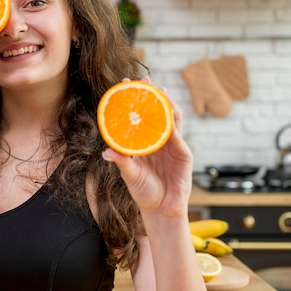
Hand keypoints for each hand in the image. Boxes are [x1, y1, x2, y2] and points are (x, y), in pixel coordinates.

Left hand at [102, 79, 192, 216]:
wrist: (161, 209)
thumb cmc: (144, 192)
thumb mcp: (130, 175)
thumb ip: (121, 162)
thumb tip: (106, 152)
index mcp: (144, 142)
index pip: (139, 117)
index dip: (133, 101)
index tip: (123, 85)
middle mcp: (158, 140)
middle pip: (157, 112)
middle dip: (152, 95)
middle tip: (143, 80)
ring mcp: (173, 145)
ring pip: (171, 119)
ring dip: (166, 104)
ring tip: (159, 91)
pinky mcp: (184, 154)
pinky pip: (178, 137)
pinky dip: (172, 126)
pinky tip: (167, 114)